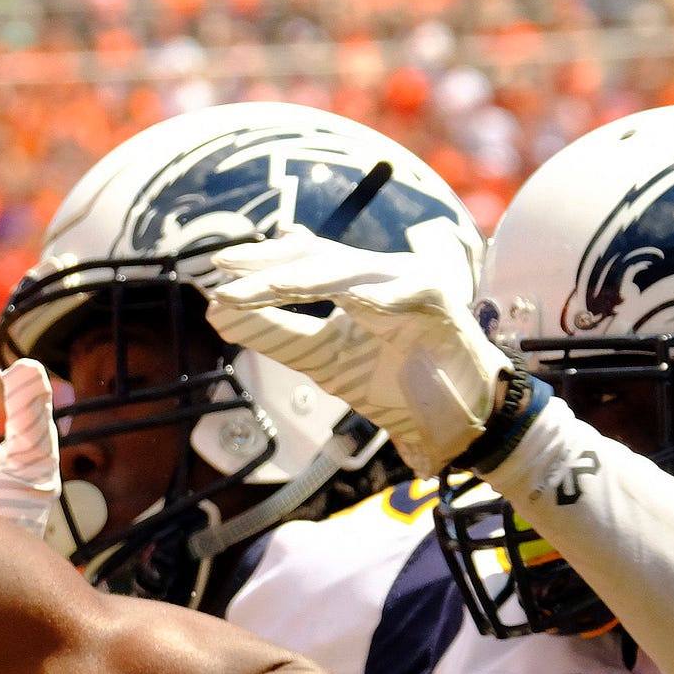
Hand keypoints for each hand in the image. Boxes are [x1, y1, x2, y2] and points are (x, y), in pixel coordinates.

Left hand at [203, 227, 508, 475]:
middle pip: (318, 258)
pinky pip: (404, 294)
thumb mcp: (323, 359)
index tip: (216, 271)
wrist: (457, 416)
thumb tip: (220, 317)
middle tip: (224, 268)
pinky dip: (378, 298)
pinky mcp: (440, 302)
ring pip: (350, 272)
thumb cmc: (393, 383)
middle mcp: (379, 273)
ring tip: (263, 287)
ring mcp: (411, 282)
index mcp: (354, 282)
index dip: (260, 264)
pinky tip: (353, 303)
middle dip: (269, 264)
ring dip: (303, 278)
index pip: (301, 263)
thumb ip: (277, 335)